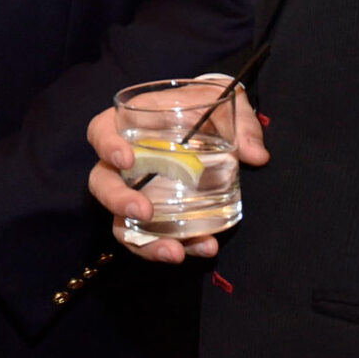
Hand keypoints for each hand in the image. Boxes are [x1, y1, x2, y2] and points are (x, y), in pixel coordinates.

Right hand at [87, 85, 268, 263]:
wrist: (215, 124)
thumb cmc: (207, 108)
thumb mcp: (225, 105)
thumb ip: (242, 124)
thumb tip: (256, 155)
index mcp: (131, 124)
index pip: (101, 131)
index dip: (106, 145)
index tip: (125, 159)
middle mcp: (126, 163)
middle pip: (102, 183)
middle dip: (118, 201)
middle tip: (144, 212)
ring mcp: (137, 192)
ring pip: (121, 222)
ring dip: (144, 242)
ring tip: (174, 252)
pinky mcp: (155, 215)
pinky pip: (152, 237)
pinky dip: (173, 247)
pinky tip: (203, 248)